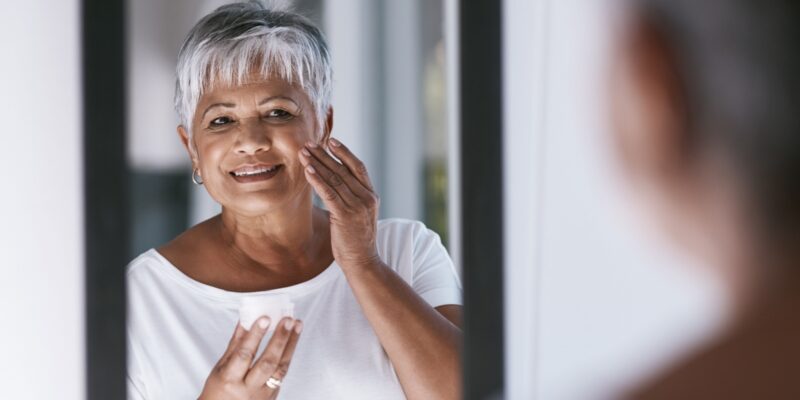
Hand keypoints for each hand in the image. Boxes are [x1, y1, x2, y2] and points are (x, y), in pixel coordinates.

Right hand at [199, 317, 302, 399]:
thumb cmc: (218, 389)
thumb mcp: (220, 367)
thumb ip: (235, 344)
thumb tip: (245, 319)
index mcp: (229, 380)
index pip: (244, 355)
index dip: (255, 336)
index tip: (265, 318)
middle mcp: (248, 389)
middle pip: (267, 362)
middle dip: (279, 339)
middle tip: (287, 319)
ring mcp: (263, 395)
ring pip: (280, 368)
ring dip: (291, 344)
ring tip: (297, 325)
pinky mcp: (273, 396)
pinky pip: (282, 374)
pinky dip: (288, 355)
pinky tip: (293, 340)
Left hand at [298, 138, 380, 269]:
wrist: (362, 261)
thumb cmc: (355, 240)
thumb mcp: (358, 215)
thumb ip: (351, 199)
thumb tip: (334, 185)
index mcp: (371, 196)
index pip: (358, 167)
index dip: (344, 153)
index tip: (331, 141)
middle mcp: (366, 197)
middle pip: (343, 170)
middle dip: (325, 155)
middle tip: (309, 143)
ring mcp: (357, 206)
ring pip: (334, 179)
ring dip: (317, 164)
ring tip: (304, 153)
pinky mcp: (345, 215)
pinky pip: (329, 192)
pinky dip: (317, 180)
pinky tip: (308, 170)